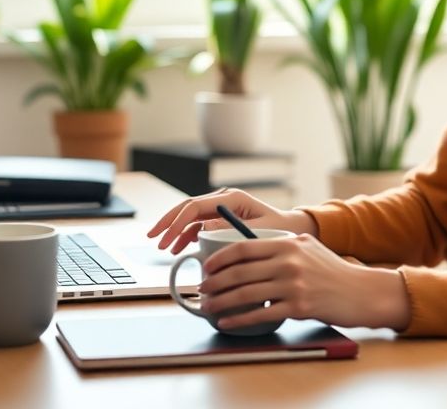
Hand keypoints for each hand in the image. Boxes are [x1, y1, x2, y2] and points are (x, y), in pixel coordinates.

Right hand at [147, 188, 317, 253]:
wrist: (291, 230)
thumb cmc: (279, 229)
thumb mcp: (256, 230)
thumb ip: (229, 228)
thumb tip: (202, 228)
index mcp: (231, 198)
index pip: (195, 206)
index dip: (176, 221)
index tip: (165, 237)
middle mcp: (223, 199)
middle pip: (187, 207)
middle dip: (168, 223)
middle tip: (154, 238)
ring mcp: (220, 208)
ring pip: (190, 216)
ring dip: (175, 230)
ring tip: (164, 247)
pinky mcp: (221, 218)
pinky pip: (198, 224)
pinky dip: (186, 235)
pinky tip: (179, 247)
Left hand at [197, 234, 411, 330]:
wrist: (361, 292)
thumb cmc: (332, 271)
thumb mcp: (308, 247)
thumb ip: (282, 245)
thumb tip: (249, 249)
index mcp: (288, 242)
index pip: (244, 247)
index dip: (220, 258)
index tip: (207, 267)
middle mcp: (289, 261)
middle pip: (240, 272)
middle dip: (214, 282)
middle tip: (201, 289)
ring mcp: (294, 285)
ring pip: (246, 294)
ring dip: (221, 302)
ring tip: (208, 307)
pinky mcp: (299, 307)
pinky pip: (260, 314)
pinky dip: (239, 319)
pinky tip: (227, 322)